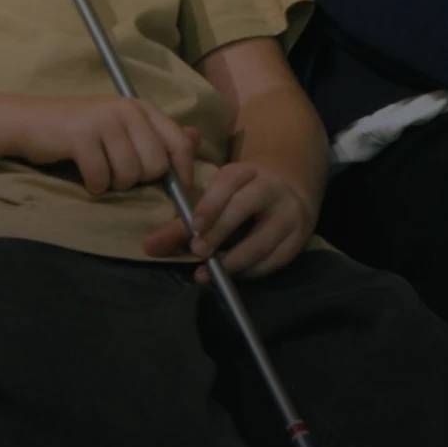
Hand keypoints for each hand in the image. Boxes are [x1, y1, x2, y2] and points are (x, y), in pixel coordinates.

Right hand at [11, 95, 200, 194]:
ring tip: (100, 172)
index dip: (181, 174)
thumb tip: (196, 137)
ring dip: (113, 184)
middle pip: (155, 165)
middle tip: (118, 174)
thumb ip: (158, 134)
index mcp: (141, 107)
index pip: (180, 144)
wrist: (30, 122)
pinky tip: (85, 176)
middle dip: (138, 180)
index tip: (174, 192)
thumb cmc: (80, 130)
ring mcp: (103, 120)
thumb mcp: (123, 127)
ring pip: (129, 174)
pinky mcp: (81, 136)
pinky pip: (101, 178)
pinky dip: (93, 186)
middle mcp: (126, 109)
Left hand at [142, 160, 318, 278]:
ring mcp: (288, 213)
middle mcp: (270, 188)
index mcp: (247, 171)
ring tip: (209, 271)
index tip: (193, 225)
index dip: (210, 203)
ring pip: (262, 239)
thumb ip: (184, 222)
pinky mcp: (298, 239)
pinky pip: (273, 259)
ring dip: (233, 259)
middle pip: (244, 206)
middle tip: (197, 251)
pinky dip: (250, 271)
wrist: (288, 195)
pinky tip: (231, 275)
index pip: (228, 180)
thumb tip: (150, 247)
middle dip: (218, 231)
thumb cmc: (240, 198)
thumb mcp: (217, 199)